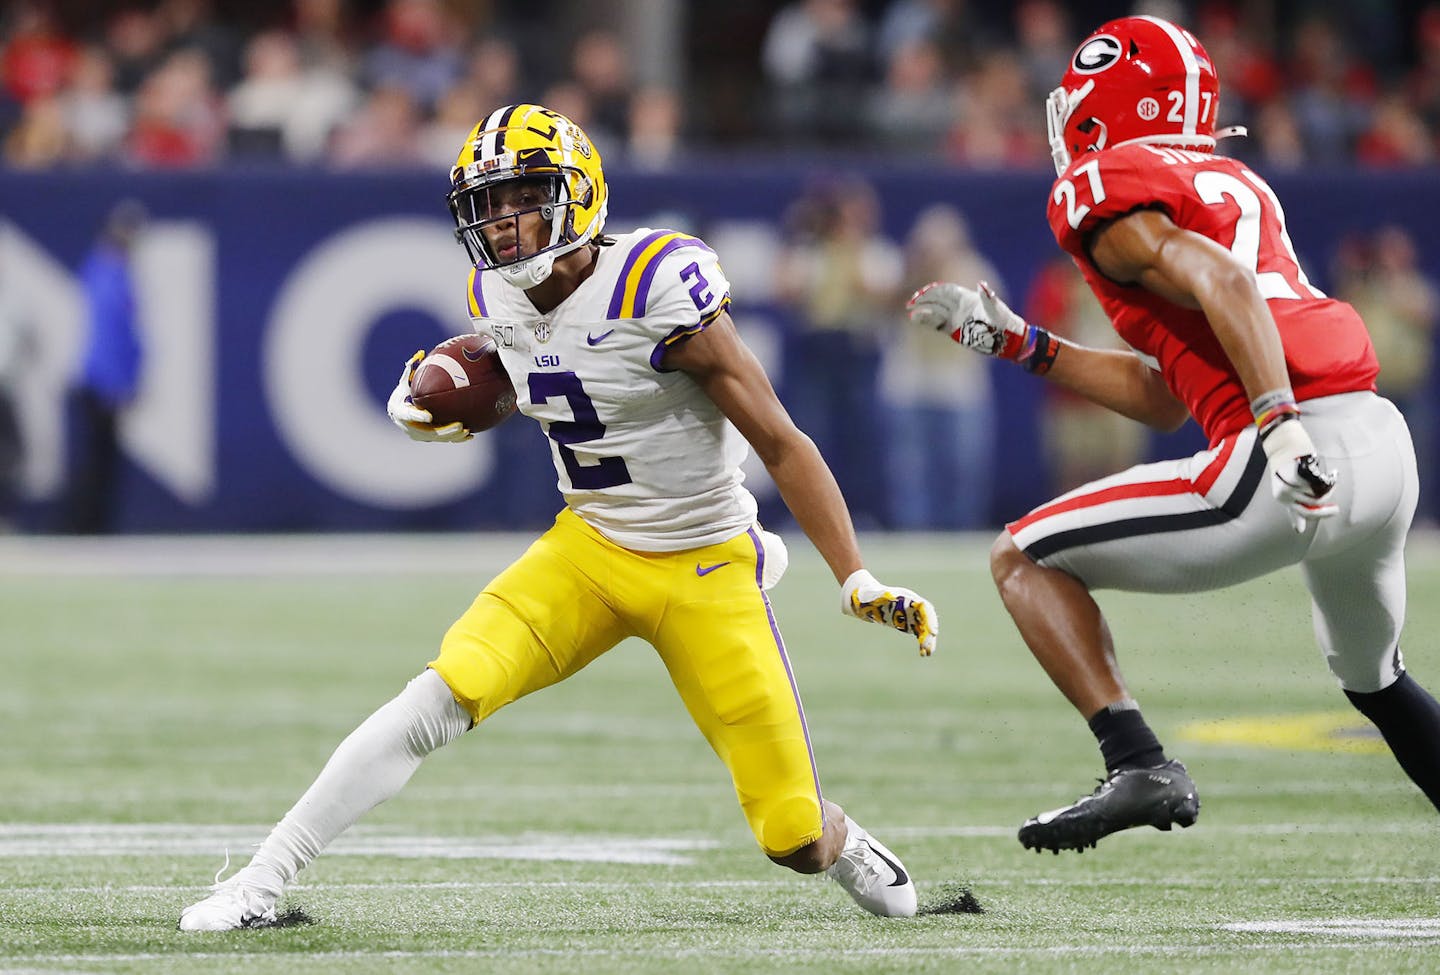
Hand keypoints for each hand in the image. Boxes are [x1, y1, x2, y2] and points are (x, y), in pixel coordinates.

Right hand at [386, 350, 471, 442]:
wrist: (398, 414)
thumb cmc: (403, 395)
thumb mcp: (404, 383)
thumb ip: (411, 370)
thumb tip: (420, 353)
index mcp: (401, 413)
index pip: (409, 416)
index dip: (419, 416)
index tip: (429, 416)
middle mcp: (409, 427)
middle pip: (428, 432)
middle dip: (445, 430)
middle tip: (459, 425)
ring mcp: (420, 435)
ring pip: (438, 438)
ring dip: (453, 436)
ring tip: (466, 430)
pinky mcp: (429, 438)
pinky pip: (444, 440)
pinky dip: (456, 439)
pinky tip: (470, 436)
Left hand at [840, 569, 938, 656]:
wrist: (868, 600)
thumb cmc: (870, 595)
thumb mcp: (873, 594)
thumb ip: (881, 595)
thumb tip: (889, 595)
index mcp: (907, 598)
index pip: (924, 607)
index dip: (930, 618)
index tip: (933, 631)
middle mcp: (913, 606)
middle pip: (927, 619)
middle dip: (929, 632)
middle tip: (929, 646)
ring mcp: (912, 615)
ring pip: (925, 628)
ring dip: (928, 640)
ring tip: (928, 653)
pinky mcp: (909, 624)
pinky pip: (919, 634)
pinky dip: (922, 643)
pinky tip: (923, 653)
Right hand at [907, 281, 1057, 372]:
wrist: (1008, 339)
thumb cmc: (1004, 322)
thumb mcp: (996, 308)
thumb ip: (988, 297)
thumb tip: (982, 284)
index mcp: (966, 298)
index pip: (945, 290)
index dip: (932, 290)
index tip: (922, 293)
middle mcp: (959, 306)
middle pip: (936, 299)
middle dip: (923, 299)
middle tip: (910, 303)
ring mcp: (955, 317)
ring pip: (935, 311)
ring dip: (922, 310)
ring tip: (911, 313)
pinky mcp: (954, 330)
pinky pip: (937, 324)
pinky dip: (926, 321)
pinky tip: (916, 320)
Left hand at [1258, 416, 1337, 531]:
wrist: (1282, 441)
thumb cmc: (1287, 464)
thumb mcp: (1286, 487)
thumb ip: (1294, 507)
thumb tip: (1299, 531)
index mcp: (1281, 497)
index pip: (1300, 513)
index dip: (1314, 516)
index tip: (1311, 525)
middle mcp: (1285, 493)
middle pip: (1311, 508)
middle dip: (1325, 511)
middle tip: (1336, 509)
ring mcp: (1292, 485)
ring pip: (1319, 496)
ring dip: (1329, 489)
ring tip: (1330, 479)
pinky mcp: (1301, 475)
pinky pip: (1323, 485)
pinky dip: (1330, 480)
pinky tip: (1333, 474)